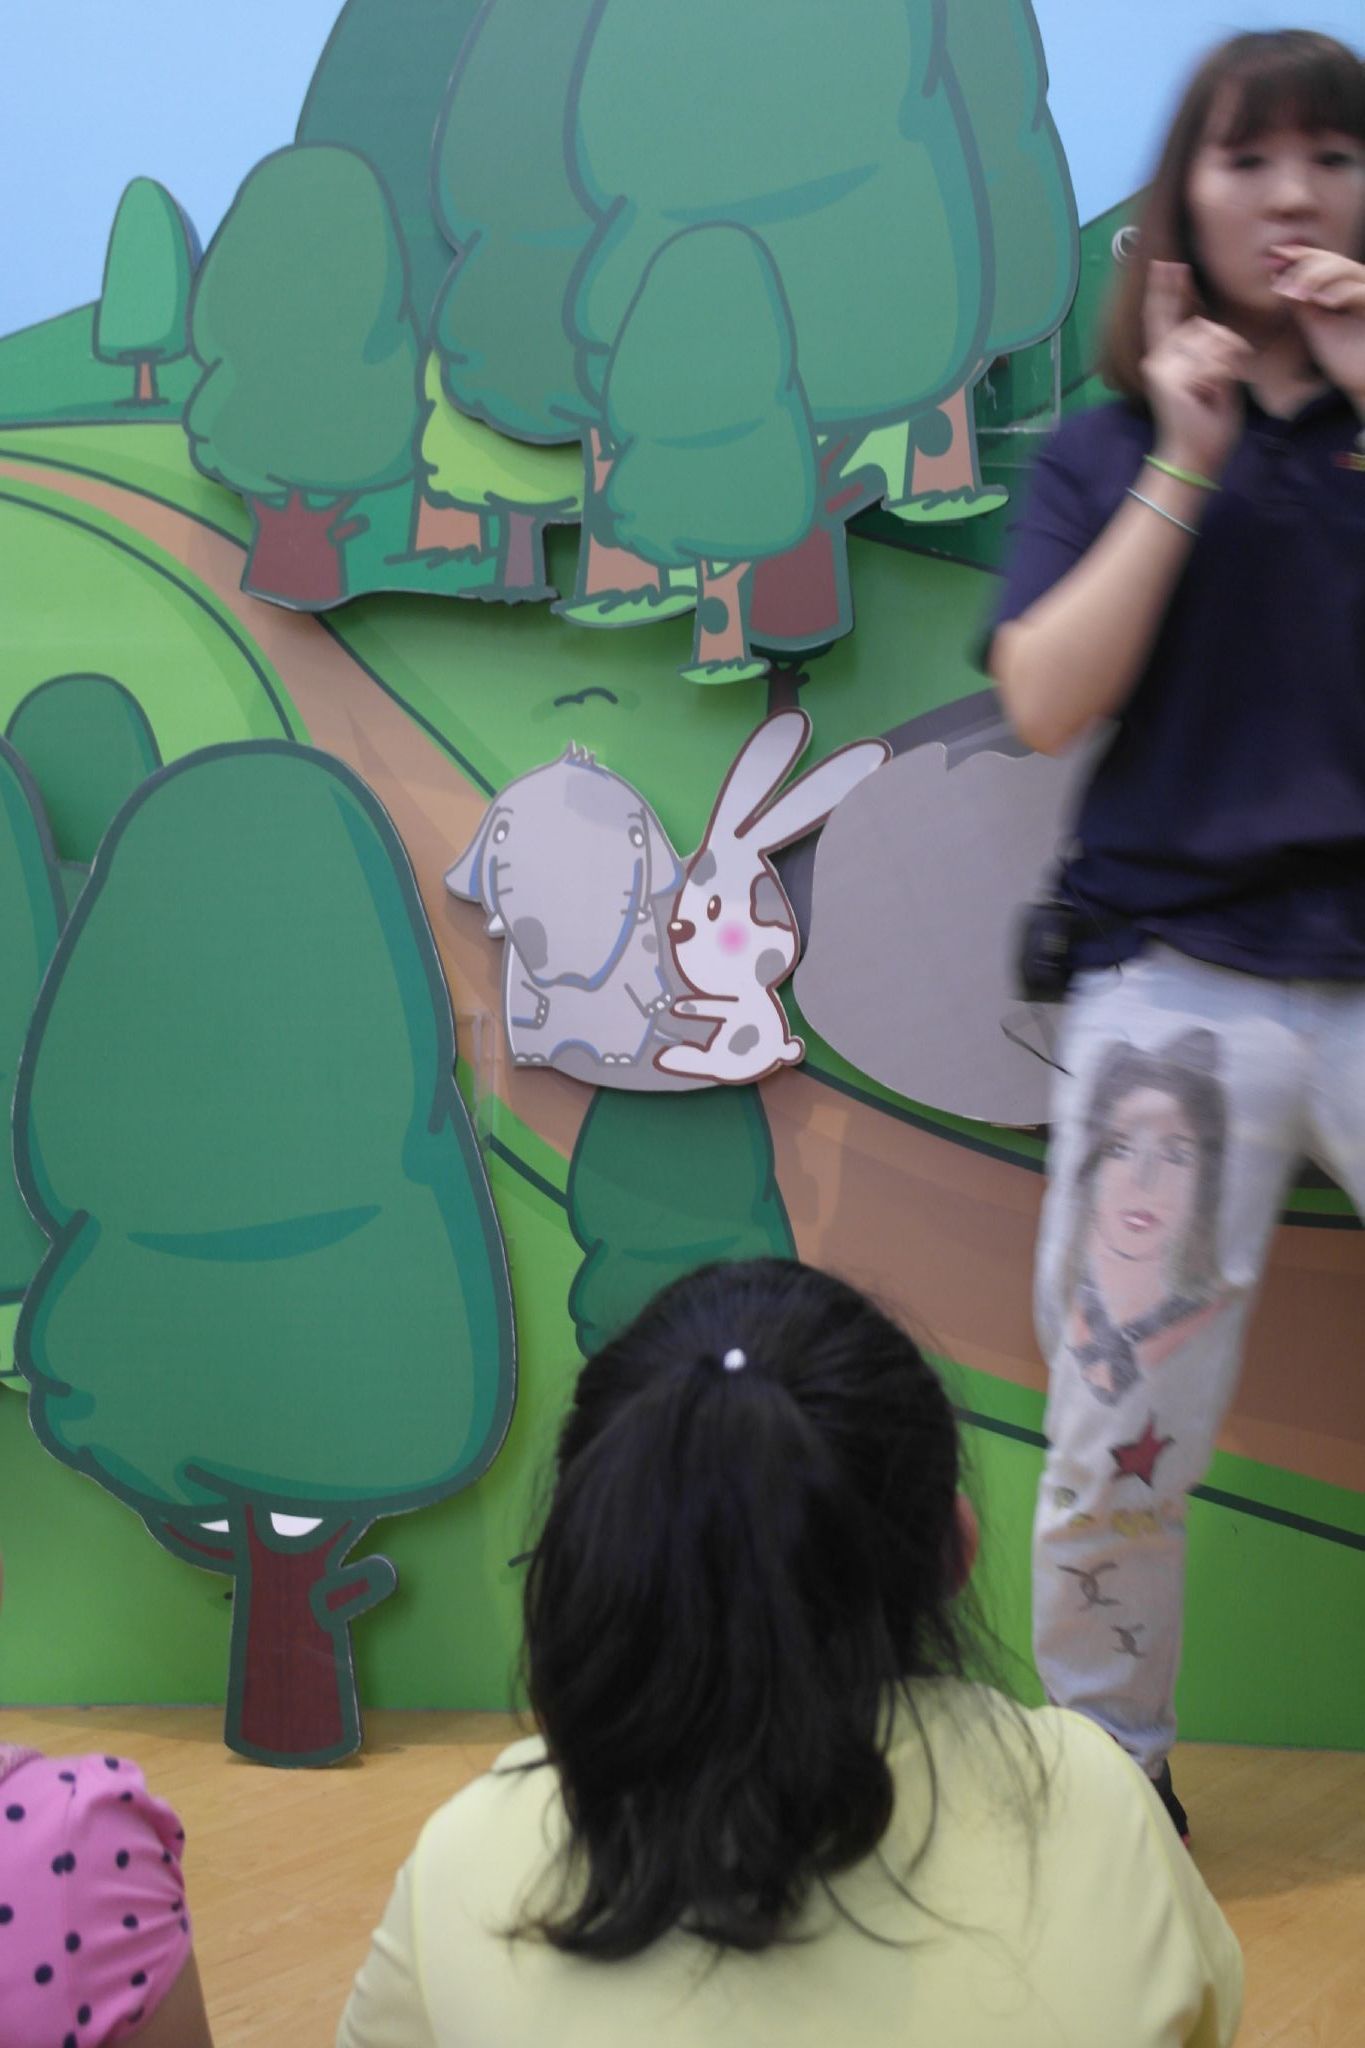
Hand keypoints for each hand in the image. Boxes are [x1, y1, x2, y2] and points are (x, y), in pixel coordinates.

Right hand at [1141, 261, 1250, 478]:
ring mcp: (1161, 366)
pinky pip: (1211, 359)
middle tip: (1215, 387)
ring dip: (1225, 364)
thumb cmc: (1207, 422)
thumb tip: (1208, 322)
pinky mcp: (1169, 376)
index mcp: (1167, 357)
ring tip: (1211, 394)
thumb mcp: (1215, 377)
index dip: (1166, 289)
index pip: (1165, 314)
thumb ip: (1211, 349)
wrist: (1194, 455)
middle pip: (1205, 325)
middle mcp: (1158, 357)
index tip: (1167, 264)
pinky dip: (1221, 376)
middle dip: (1225, 350)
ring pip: (1211, 339)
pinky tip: (1208, 396)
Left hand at [1270, 243, 1364, 411]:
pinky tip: (1321, 302)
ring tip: (1297, 293)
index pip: (1324, 262)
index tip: (1275, 255)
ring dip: (1319, 276)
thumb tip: (1278, 277)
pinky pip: (1362, 293)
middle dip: (1305, 266)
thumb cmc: (1346, 358)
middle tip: (1280, 281)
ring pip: (1348, 270)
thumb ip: (1301, 303)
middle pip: (1335, 261)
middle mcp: (1361, 286)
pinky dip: (1341, 293)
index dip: (1301, 256)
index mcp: (1346, 288)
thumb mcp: (1316, 327)